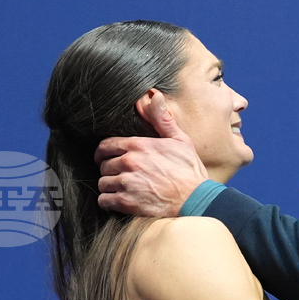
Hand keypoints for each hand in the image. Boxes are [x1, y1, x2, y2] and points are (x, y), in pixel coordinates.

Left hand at [95, 92, 208, 216]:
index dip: (103, 152)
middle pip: (103, 165)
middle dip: (110, 170)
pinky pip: (104, 200)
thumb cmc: (190, 171)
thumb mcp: (180, 140)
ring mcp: (127, 183)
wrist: (196, 199)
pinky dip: (109, 202)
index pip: (105, 145)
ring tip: (121, 189)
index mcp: (139, 145)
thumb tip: (155, 97)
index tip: (106, 158)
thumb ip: (162, 120)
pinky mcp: (127, 202)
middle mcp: (129, 162)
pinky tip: (120, 201)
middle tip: (119, 175)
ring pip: (103, 183)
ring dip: (110, 186)